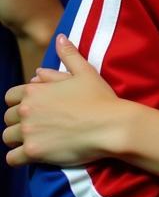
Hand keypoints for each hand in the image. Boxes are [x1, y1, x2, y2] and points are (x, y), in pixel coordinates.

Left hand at [4, 34, 119, 167]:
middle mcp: (27, 110)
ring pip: (7, 138)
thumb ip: (69, 55)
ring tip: (36, 139)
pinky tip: (33, 154)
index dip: (19, 102)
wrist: (109, 125)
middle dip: (19, 121)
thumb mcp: (86, 71)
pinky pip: (12, 159)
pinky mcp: (33, 152)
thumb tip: (60, 38)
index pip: (10, 96)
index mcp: (35, 90)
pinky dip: (19, 157)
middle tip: (38, 125)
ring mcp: (28, 132)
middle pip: (7, 118)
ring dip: (18, 139)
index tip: (34, 108)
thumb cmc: (99, 97)